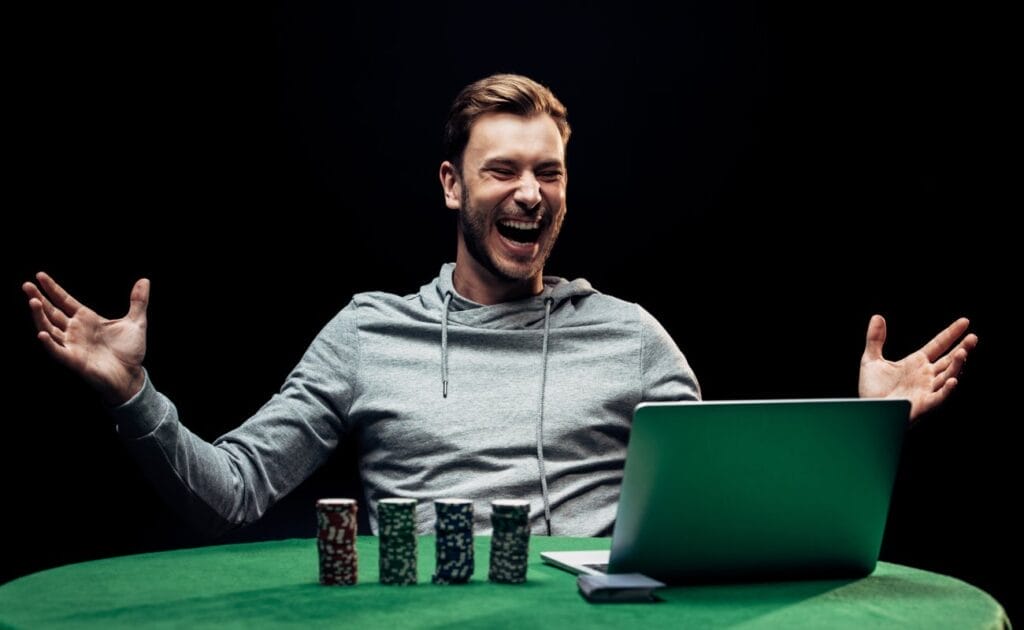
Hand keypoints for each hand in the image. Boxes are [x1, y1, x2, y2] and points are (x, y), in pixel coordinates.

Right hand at [23, 272, 149, 405]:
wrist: (131, 376)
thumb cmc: (130, 351)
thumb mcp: (136, 322)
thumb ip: (138, 301)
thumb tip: (144, 281)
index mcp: (87, 319)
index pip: (65, 301)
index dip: (53, 289)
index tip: (40, 275)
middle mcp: (75, 330)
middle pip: (52, 312)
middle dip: (39, 298)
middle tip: (26, 285)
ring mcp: (72, 345)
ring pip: (50, 328)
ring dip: (40, 316)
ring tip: (33, 301)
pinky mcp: (73, 360)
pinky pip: (57, 351)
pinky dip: (49, 343)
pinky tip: (42, 332)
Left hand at [859, 315, 977, 420]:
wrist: (868, 411)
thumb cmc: (872, 389)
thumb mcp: (871, 360)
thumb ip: (875, 339)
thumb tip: (877, 317)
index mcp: (917, 363)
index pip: (939, 345)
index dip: (951, 334)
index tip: (965, 322)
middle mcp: (926, 375)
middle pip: (949, 360)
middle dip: (962, 349)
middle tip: (973, 337)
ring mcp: (927, 389)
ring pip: (948, 376)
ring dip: (957, 366)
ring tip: (963, 353)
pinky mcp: (924, 404)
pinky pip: (939, 397)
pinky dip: (947, 390)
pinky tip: (953, 380)